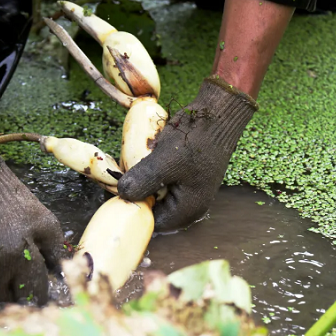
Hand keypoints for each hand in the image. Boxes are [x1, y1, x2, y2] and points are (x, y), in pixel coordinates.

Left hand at [118, 77, 257, 231]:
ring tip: (134, 160)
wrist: (217, 114)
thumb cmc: (196, 140)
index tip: (118, 192)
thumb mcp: (165, 161)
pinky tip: (147, 153)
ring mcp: (187, 189)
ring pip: (155, 190)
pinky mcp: (183, 174)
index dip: (134, 208)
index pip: (152, 221)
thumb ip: (143, 180)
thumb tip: (122, 194)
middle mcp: (188, 204)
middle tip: (122, 173)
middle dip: (138, 191)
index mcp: (188, 209)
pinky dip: (151, 167)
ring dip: (143, 177)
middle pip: (153, 206)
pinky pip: (161, 177)